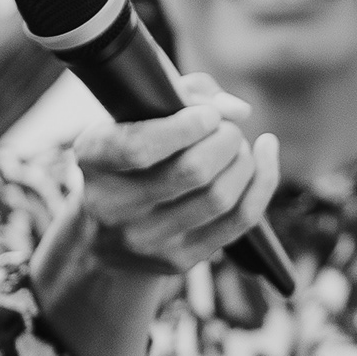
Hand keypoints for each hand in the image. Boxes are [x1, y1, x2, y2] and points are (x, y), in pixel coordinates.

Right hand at [67, 73, 280, 278]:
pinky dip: (262, 182)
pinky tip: (264, 156)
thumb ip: (186, 94)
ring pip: (220, 197)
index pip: (140, 147)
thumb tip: (238, 110)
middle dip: (225, 140)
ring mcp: (146, 240)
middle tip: (227, 129)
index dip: (186, 126)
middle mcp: (112, 206)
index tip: (208, 115)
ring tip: (238, 147)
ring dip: (244, 161)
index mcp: (93, 159)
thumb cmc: (132, 153)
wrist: (107, 230)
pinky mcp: (178, 260)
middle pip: (193, 171)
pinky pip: (239, 221)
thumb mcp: (137, 115)